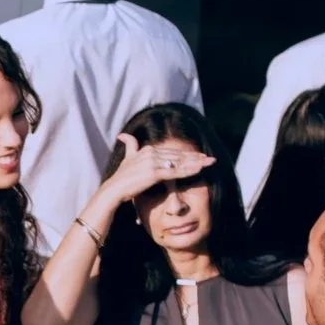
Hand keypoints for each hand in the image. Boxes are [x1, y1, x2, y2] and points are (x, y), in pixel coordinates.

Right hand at [97, 132, 215, 209]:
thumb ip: (129, 145)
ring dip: (196, 163)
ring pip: (180, 162)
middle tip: (210, 158)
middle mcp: (152, 153)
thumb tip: (122, 135)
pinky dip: (188, 170)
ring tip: (209, 163)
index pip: (172, 151)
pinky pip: (175, 172)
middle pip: (179, 155)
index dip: (187, 154)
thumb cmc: (121, 177)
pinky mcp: (154, 173)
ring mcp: (153, 163)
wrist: (113, 189)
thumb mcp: (127, 158)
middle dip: (196, 157)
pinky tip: (199, 170)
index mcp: (148, 149)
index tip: (200, 156)